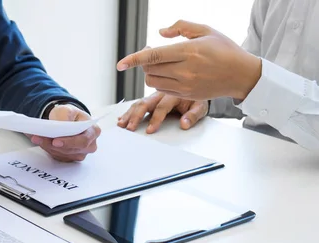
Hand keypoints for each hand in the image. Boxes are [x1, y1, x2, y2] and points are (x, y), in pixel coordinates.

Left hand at [29, 104, 100, 161]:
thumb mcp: (67, 110)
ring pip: (62, 154)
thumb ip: (65, 117)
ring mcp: (80, 153)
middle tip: (38, 139)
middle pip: (70, 150)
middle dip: (53, 145)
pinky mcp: (70, 158)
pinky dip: (48, 149)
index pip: (82, 141)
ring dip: (48, 147)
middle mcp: (89, 145)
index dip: (68, 142)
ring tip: (36, 138)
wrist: (66, 120)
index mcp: (93, 131)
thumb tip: (59, 126)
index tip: (55, 141)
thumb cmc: (70, 115)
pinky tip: (40, 142)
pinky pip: (58, 156)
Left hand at [116, 20, 261, 100]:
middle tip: (150, 53)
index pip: (153, 56)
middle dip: (144, 62)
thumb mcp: (205, 30)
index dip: (133, 59)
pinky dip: (159, 81)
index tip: (120, 64)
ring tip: (160, 63)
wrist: (241, 74)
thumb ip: (180, 27)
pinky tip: (167, 73)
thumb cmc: (224, 49)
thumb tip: (159, 34)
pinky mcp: (186, 95)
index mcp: (189, 51)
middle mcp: (185, 70)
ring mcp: (185, 85)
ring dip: (150, 72)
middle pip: (149, 70)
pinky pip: (162, 90)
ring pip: (152, 82)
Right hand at [118, 92, 207, 133]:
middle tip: (130, 127)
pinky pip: (137, 104)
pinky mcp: (150, 100)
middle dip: (136, 116)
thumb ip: (193, 115)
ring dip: (129, 114)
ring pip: (139, 103)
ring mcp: (154, 96)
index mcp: (173, 94)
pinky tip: (121, 118)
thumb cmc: (197, 99)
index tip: (150, 130)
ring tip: (122, 124)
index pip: (162, 107)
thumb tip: (184, 124)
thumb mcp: (201, 107)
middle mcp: (161, 94)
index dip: (155, 119)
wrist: (196, 86)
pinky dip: (128, 111)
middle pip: (145, 104)